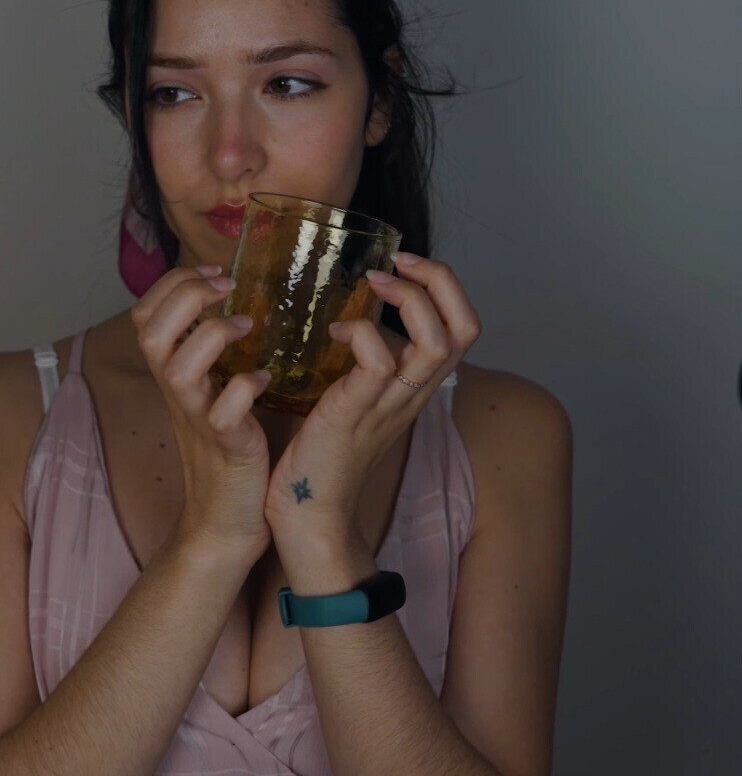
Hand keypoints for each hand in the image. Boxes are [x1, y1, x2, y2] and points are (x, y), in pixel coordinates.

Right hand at [132, 264, 274, 561]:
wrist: (224, 523)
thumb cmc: (225, 453)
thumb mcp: (208, 395)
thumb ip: (208, 356)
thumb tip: (230, 308)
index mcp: (173, 376)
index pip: (145, 314)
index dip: (172, 283)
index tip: (215, 272)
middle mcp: (177, 394)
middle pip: (150, 331)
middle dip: (186, 295)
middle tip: (227, 287)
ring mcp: (198, 420)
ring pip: (177, 368)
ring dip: (212, 335)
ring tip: (248, 327)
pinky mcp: (226, 446)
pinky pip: (223, 413)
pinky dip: (245, 388)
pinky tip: (266, 381)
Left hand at [262, 252, 481, 539]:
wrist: (310, 512)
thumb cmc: (324, 451)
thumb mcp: (356, 397)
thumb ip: (366, 362)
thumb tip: (352, 317)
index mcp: (417, 385)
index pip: (463, 327)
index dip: (444, 286)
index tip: (403, 264)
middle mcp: (414, 393)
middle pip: (466, 327)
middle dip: (439, 279)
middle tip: (395, 263)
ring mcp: (389, 404)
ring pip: (435, 342)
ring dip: (408, 299)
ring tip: (372, 284)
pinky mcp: (356, 412)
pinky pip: (380, 362)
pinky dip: (361, 334)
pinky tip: (333, 333)